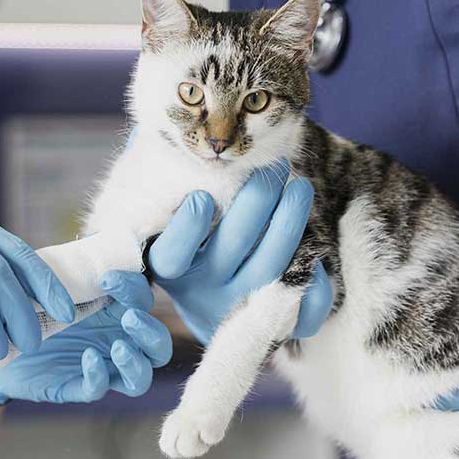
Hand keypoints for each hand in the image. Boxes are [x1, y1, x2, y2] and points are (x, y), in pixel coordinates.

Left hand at [0, 271, 171, 403]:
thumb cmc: (24, 304)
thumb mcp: (44, 280)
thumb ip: (70, 267)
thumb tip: (92, 243)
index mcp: (112, 309)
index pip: (142, 299)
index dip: (133, 288)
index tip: (107, 279)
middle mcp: (115, 339)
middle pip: (157, 343)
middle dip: (149, 331)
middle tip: (128, 318)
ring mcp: (100, 367)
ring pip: (142, 375)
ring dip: (136, 361)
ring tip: (117, 347)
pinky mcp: (77, 386)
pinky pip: (101, 388)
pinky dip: (99, 375)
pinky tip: (87, 359)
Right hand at [148, 163, 333, 343]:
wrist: (216, 311)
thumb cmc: (192, 247)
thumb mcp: (165, 220)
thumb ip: (155, 180)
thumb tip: (139, 135)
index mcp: (173, 267)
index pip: (172, 254)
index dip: (187, 229)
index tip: (201, 197)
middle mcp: (205, 289)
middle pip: (231, 249)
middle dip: (255, 203)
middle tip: (274, 166)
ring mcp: (242, 306)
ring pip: (270, 268)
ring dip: (288, 224)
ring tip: (300, 188)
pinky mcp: (275, 323)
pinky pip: (302, 310)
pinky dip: (316, 281)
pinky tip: (318, 245)